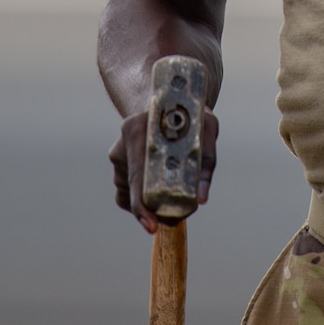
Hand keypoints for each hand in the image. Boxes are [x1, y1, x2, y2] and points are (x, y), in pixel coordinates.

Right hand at [109, 107, 218, 232]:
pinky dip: (140, 197)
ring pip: (127, 194)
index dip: (142, 206)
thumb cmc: (189, 112)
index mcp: (136, 130)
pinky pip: (125, 192)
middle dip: (151, 211)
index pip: (137, 177)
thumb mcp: (206, 129)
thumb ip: (206, 162)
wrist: (166, 98)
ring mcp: (117, 155)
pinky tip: (156, 184)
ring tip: (172, 192)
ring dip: (147, 202)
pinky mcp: (117, 163)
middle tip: (174, 217)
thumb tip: (201, 198)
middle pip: (132, 191)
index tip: (152, 226)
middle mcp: (122, 143)